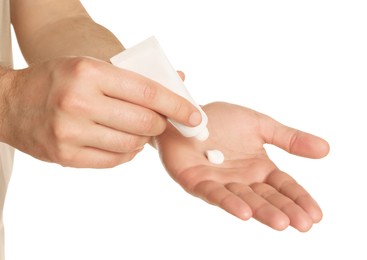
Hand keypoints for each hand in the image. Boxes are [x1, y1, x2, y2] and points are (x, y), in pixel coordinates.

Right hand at [0, 57, 200, 167]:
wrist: (11, 103)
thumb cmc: (57, 81)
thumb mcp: (92, 67)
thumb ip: (135, 78)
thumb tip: (178, 84)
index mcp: (89, 73)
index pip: (148, 92)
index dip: (177, 105)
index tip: (194, 115)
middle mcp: (79, 102)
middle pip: (144, 123)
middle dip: (160, 124)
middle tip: (160, 121)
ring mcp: (71, 133)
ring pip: (131, 145)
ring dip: (142, 140)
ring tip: (137, 131)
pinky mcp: (66, 156)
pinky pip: (114, 161)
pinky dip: (126, 153)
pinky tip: (121, 142)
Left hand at [156, 102, 329, 231]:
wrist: (188, 114)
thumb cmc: (221, 120)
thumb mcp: (260, 125)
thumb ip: (289, 138)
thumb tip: (326, 149)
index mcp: (258, 168)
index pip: (283, 186)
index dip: (299, 199)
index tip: (316, 215)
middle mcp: (241, 179)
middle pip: (267, 197)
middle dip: (285, 210)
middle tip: (304, 224)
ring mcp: (219, 182)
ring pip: (243, 199)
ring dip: (261, 211)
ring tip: (281, 222)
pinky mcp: (196, 181)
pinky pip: (213, 193)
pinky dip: (229, 202)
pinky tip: (244, 211)